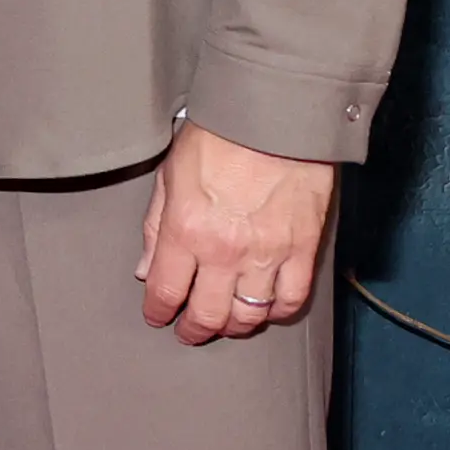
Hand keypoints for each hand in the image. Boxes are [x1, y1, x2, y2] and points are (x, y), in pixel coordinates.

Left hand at [138, 121, 335, 342]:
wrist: (275, 117)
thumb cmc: (217, 137)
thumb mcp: (169, 175)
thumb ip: (155, 226)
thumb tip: (146, 268)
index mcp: (185, 229)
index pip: (165, 290)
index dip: (158, 311)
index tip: (157, 316)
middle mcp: (225, 251)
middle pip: (207, 315)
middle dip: (193, 330)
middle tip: (189, 331)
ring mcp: (267, 255)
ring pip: (249, 316)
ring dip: (233, 326)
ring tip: (225, 323)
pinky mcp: (303, 250)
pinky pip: (291, 300)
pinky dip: (276, 313)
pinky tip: (266, 310)